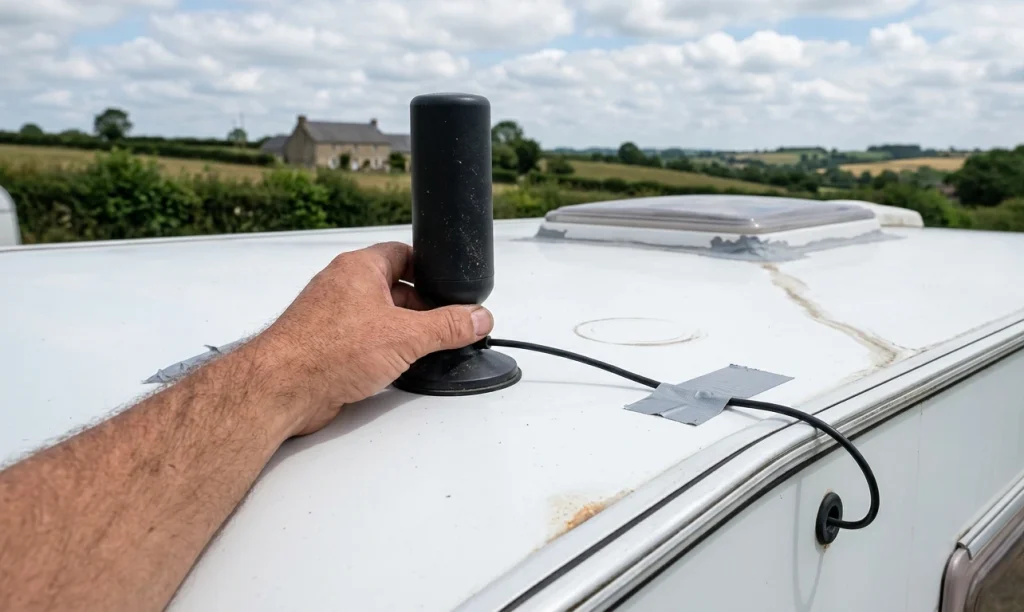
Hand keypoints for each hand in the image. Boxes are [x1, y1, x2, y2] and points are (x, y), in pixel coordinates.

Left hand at [254, 241, 493, 435]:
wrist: (281, 389)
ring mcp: (331, 318)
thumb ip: (447, 326)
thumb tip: (478, 317)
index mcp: (359, 269)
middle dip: (421, 310)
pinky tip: (394, 370)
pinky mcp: (325, 348)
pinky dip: (381, 353)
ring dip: (400, 334)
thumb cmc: (327, 351)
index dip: (430, 270)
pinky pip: (362, 343)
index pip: (403, 255)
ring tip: (422, 351)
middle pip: (394, 289)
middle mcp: (342, 288)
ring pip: (377, 318)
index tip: (450, 288)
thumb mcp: (406, 336)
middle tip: (446, 327)